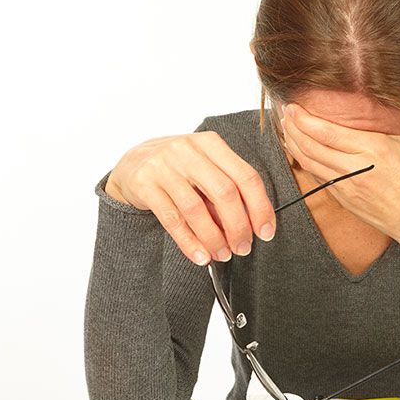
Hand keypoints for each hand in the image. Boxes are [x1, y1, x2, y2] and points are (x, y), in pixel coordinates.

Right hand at [105, 130, 275, 265]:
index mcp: (211, 144)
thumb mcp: (205, 168)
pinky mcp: (144, 184)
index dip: (260, 207)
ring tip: (223, 255)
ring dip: (214, 238)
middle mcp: (187, 150)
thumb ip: (226, 190)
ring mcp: (163, 166)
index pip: (245, 176)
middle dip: (239, 226)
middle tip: (243, 248)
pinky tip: (201, 256)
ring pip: (196, 209)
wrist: (133, 162)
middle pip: (224, 193)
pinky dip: (189, 242)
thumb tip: (249, 226)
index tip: (266, 232)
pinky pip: (172, 220)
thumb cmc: (179, 169)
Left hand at [281, 96, 399, 254]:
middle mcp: (357, 168)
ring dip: (294, 145)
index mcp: (375, 150)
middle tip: (284, 114)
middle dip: (293, 129)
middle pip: (312, 146)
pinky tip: (299, 152)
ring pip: (310, 163)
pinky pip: (317, 178)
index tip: (293, 107)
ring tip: (286, 129)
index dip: (305, 120)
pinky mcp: (345, 199)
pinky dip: (304, 162)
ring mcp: (348, 186)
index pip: (328, 133)